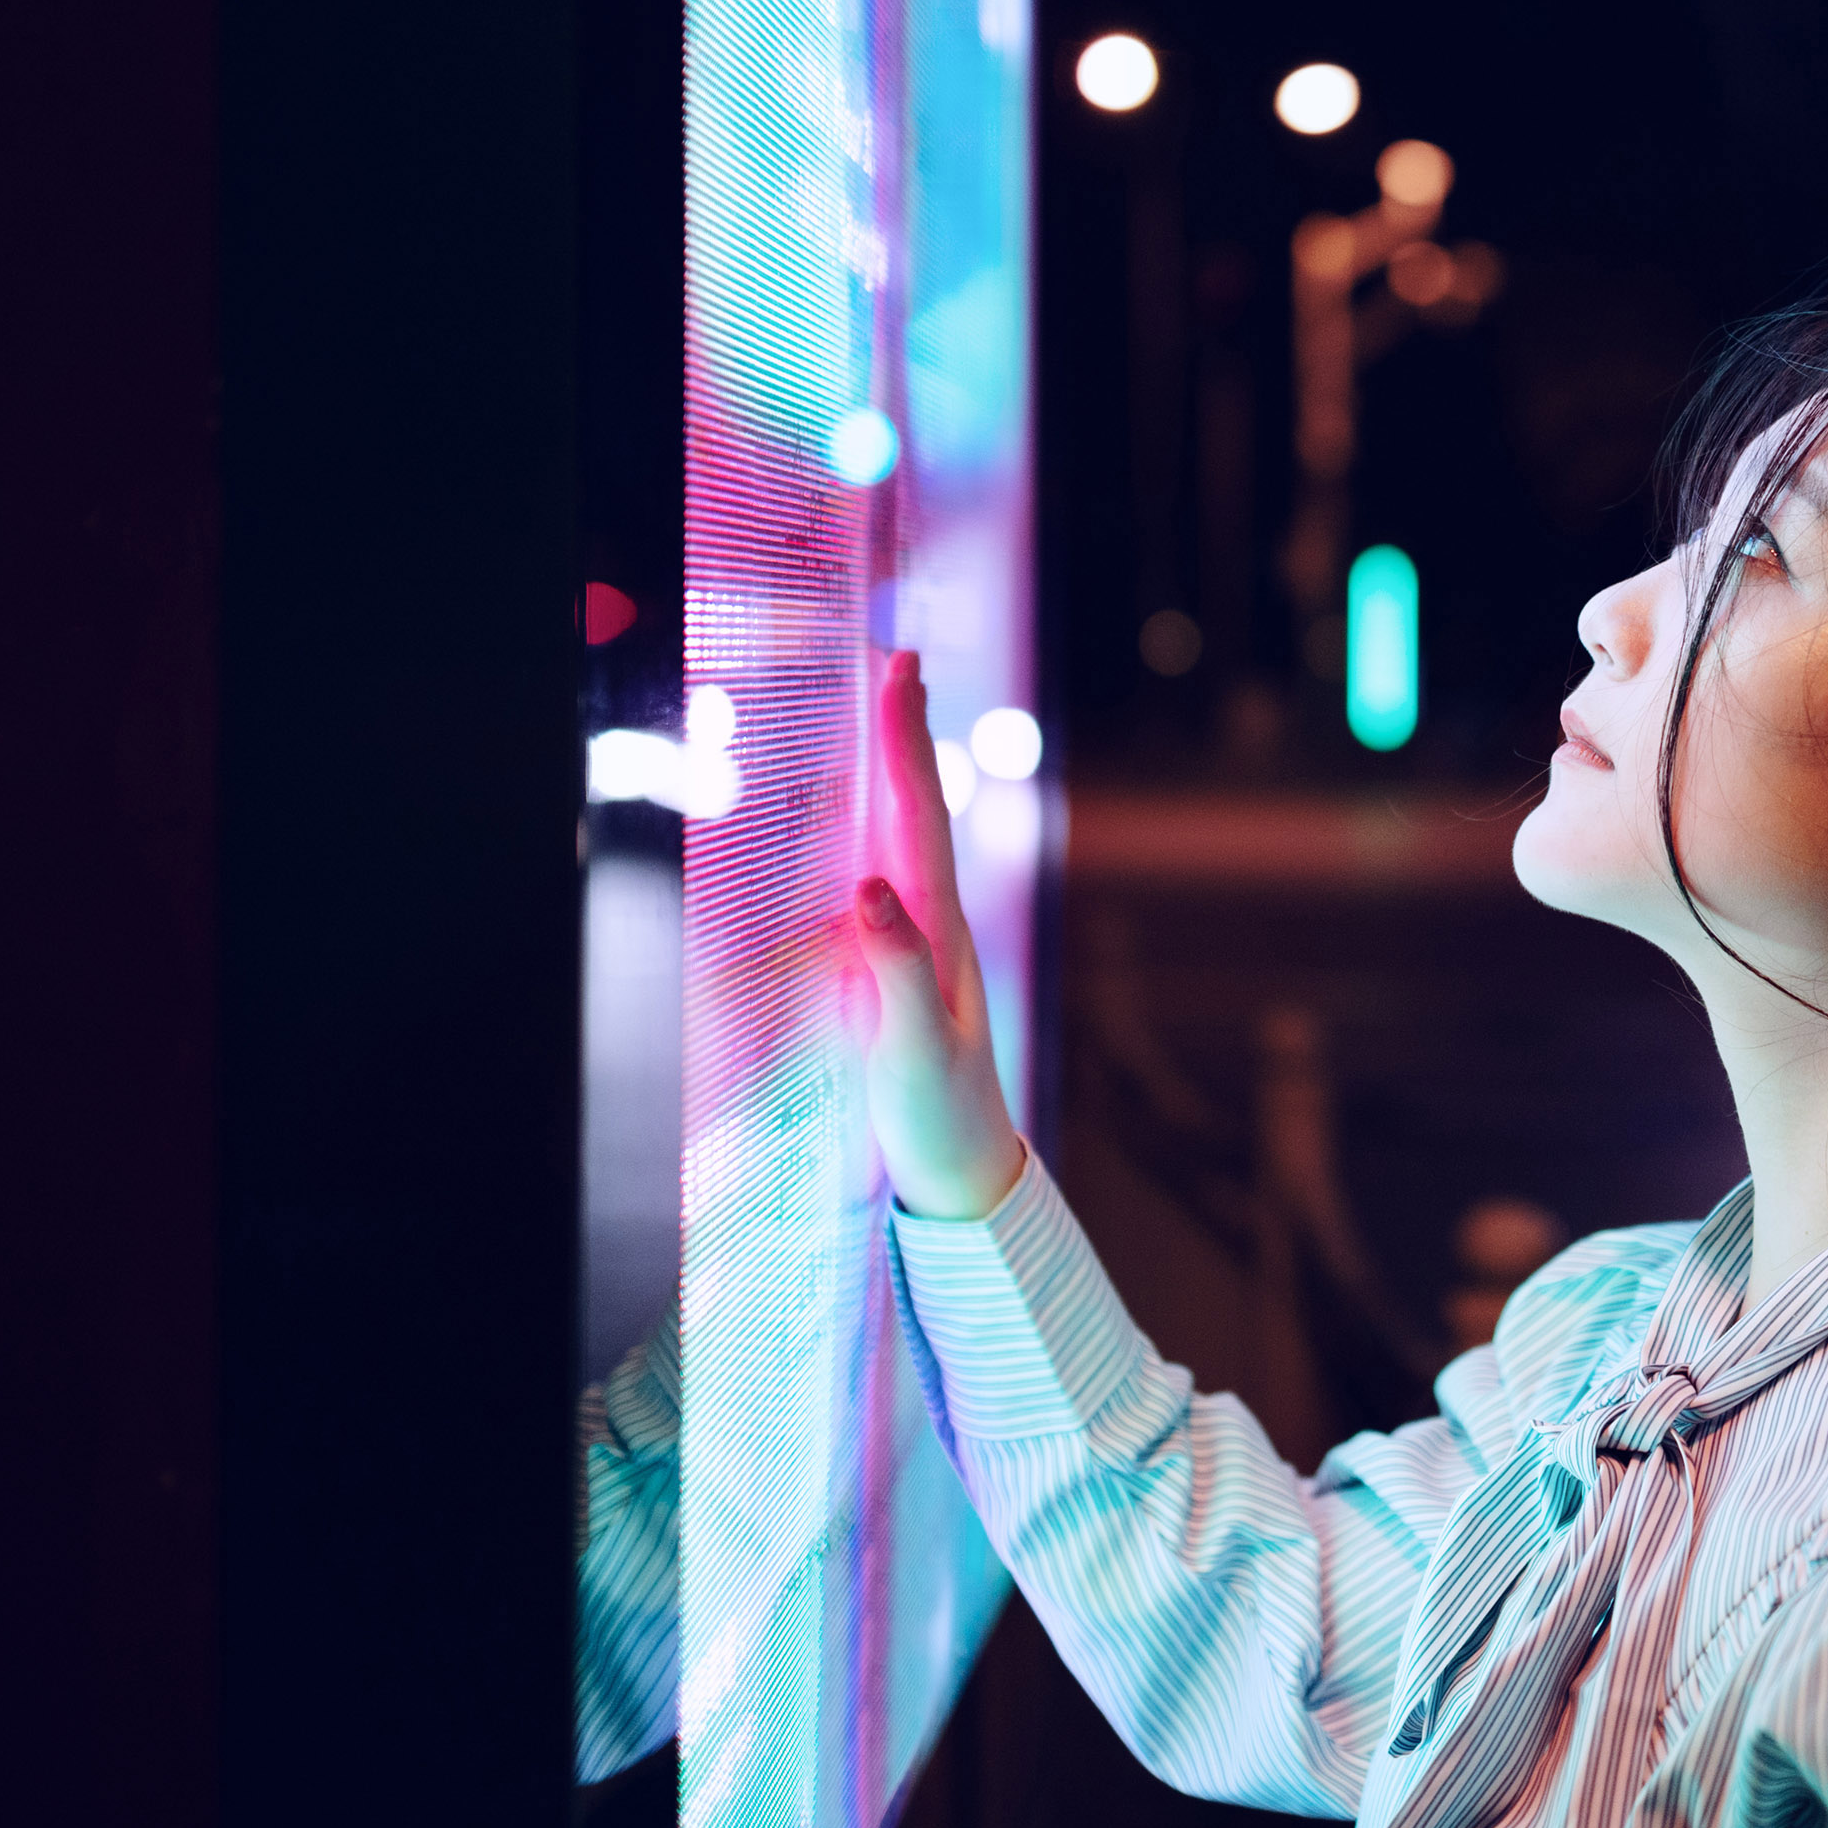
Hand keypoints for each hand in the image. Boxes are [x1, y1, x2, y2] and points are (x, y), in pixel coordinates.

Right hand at [856, 649, 1028, 1219]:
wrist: (964, 1171)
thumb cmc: (939, 1115)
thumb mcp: (911, 1048)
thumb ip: (892, 969)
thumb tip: (867, 888)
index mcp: (941, 931)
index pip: (919, 818)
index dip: (905, 742)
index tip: (898, 671)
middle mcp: (937, 924)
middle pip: (917, 810)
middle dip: (905, 732)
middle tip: (898, 657)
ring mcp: (922, 944)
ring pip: (905, 838)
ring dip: (895, 770)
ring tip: (887, 708)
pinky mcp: (901, 970)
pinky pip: (885, 878)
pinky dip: (874, 830)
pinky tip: (863, 821)